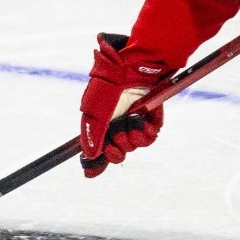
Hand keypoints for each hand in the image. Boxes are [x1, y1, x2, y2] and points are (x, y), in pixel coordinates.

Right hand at [78, 33, 168, 176]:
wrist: (133, 67)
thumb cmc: (110, 85)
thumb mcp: (95, 110)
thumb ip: (93, 134)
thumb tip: (89, 155)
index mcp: (100, 122)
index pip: (98, 149)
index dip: (95, 163)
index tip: (90, 173)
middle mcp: (117, 123)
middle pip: (116, 152)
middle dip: (116, 152)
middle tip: (115, 144)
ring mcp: (134, 121)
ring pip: (134, 146)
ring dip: (131, 142)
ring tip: (131, 128)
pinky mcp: (150, 117)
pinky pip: (150, 136)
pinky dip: (146, 135)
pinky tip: (143, 127)